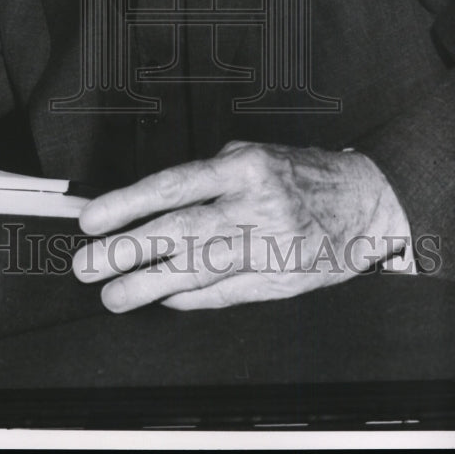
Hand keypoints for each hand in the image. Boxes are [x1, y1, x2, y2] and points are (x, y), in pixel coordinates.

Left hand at [72, 141, 409, 310]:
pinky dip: (189, 298)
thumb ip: (209, 178)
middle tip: (87, 265)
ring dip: (148, 285)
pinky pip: (224, 293)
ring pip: (197, 270)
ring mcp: (267, 248)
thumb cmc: (302, 174)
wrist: (367, 205)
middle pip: (179, 233)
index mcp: (244, 168)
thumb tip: (151, 204)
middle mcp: (254, 208)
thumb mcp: (255, 156)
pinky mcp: (278, 281)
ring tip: (112, 294)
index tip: (92, 219)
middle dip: (126, 251)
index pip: (173, 187)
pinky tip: (161, 299)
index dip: (127, 204)